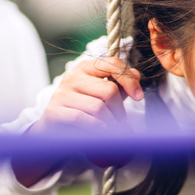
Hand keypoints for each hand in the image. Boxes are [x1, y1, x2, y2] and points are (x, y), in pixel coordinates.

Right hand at [14, 57, 141, 186]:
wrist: (55, 130)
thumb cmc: (83, 110)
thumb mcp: (102, 95)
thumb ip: (119, 85)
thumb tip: (136, 74)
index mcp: (86, 68)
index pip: (113, 64)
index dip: (129, 80)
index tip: (138, 96)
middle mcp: (73, 76)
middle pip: (109, 90)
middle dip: (120, 110)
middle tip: (123, 124)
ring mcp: (62, 93)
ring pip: (98, 107)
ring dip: (111, 123)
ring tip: (115, 131)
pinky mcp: (55, 110)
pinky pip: (82, 118)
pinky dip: (96, 127)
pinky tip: (102, 131)